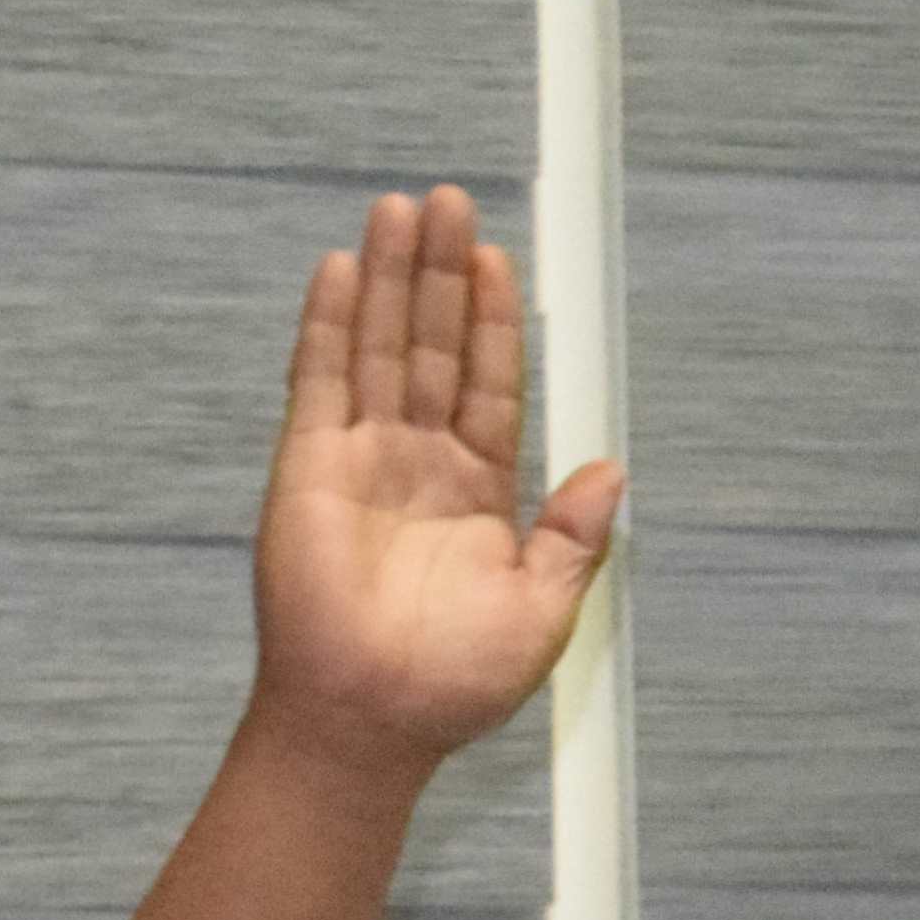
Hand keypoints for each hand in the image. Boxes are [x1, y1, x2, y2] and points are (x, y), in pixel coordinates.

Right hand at [246, 184, 622, 776]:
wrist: (375, 719)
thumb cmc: (456, 680)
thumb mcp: (545, 606)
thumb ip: (576, 534)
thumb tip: (612, 469)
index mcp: (478, 492)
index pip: (489, 384)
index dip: (493, 321)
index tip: (500, 260)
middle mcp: (419, 463)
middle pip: (432, 346)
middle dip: (442, 275)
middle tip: (453, 200)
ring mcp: (361, 458)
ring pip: (379, 346)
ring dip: (389, 278)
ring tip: (403, 208)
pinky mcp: (307, 465)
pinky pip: (319, 380)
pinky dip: (330, 323)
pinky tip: (342, 269)